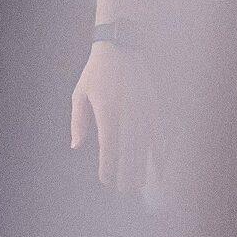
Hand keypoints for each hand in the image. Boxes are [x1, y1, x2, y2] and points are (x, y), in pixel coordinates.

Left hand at [71, 41, 155, 192]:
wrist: (121, 47)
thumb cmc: (96, 72)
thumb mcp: (80, 93)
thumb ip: (78, 121)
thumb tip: (76, 146)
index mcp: (107, 109)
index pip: (108, 145)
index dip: (108, 165)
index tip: (105, 180)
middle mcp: (127, 112)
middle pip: (129, 150)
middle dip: (126, 173)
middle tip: (124, 190)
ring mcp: (143, 109)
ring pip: (144, 145)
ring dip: (142, 167)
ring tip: (138, 184)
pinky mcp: (153, 106)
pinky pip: (159, 132)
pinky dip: (160, 151)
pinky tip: (160, 166)